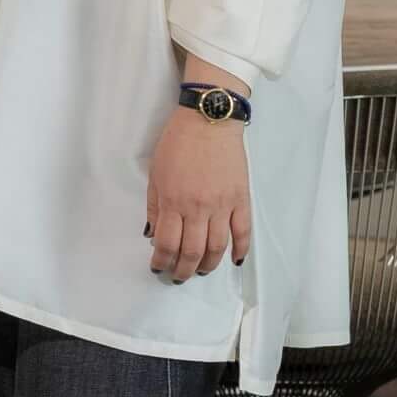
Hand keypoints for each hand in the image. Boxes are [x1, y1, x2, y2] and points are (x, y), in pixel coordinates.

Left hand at [145, 107, 251, 282]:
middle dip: (183, 270)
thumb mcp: (155, 173)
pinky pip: (243, 231)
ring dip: (208, 265)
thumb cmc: (178, 143)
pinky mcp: (241, 199)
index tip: (158, 267)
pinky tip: (234, 260)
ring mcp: (222, 205)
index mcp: (173, 201)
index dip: (161, 261)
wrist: (209, 120)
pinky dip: (240, 250)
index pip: (167, 244)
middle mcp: (198, 208)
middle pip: (191, 252)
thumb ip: (155, 206)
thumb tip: (154, 234)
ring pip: (217, 247)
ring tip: (200, 271)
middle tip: (178, 276)